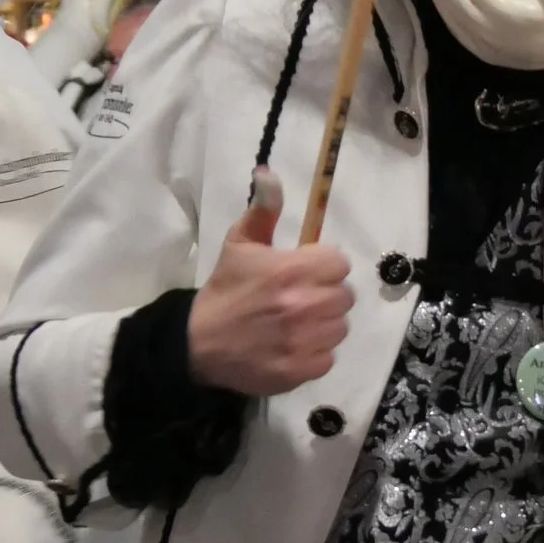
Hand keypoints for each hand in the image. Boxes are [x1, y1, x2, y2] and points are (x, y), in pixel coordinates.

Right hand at [186, 168, 353, 396]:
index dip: (324, 266)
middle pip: (344, 296)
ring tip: (297, 324)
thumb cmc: (225, 290)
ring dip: (323, 324)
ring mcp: (304, 340)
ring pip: (340, 326)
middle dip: (325, 294)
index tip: (306, 272)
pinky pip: (328, 356)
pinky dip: (314, 353)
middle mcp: (303, 305)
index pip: (339, 263)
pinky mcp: (302, 369)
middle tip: (300, 298)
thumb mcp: (239, 243)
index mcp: (291, 270)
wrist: (199, 343)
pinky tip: (293, 346)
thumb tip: (269, 173)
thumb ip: (262, 209)